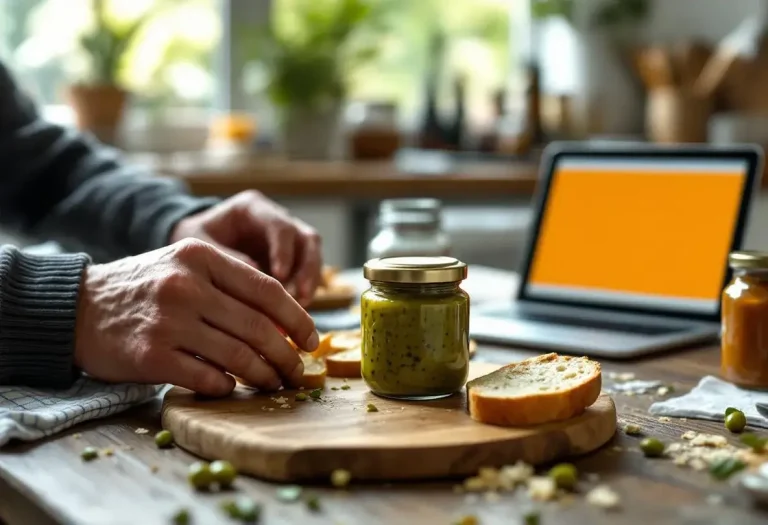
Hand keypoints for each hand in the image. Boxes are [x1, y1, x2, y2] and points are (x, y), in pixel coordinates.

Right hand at [74, 238, 319, 395]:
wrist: (76, 307)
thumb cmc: (142, 289)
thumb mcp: (184, 267)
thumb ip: (228, 285)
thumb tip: (284, 323)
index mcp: (201, 257)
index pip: (267, 290)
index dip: (298, 319)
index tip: (312, 340)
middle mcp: (187, 286)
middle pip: (258, 328)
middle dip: (287, 357)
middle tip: (297, 372)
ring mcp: (168, 322)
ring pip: (238, 357)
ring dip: (264, 377)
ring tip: (274, 384)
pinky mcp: (150, 356)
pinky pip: (207, 378)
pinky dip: (226, 387)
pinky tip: (231, 388)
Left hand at [170, 190, 322, 306]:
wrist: (193, 247)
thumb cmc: (193, 240)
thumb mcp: (199, 243)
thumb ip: (224, 255)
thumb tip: (255, 272)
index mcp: (254, 208)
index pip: (281, 226)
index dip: (284, 252)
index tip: (279, 277)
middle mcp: (276, 220)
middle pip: (307, 239)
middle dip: (307, 269)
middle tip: (300, 297)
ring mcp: (286, 239)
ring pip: (312, 256)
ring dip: (310, 281)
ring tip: (301, 307)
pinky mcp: (290, 258)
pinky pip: (306, 272)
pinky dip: (303, 290)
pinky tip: (295, 311)